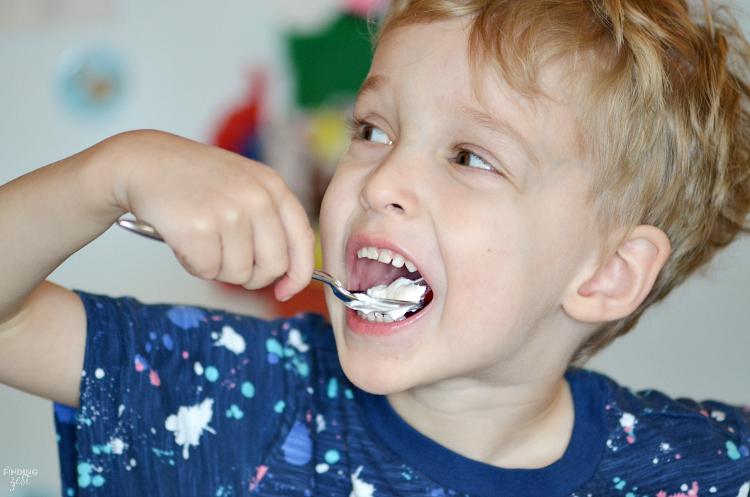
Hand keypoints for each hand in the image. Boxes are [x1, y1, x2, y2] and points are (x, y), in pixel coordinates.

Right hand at [109, 130, 314, 300]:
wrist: (144, 161)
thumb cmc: (196, 181)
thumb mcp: (245, 187)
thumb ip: (271, 223)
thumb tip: (288, 279)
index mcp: (274, 186)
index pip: (303, 242)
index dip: (298, 275)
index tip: (285, 290)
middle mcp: (258, 197)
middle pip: (273, 266)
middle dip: (251, 276)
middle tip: (227, 261)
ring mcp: (230, 212)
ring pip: (238, 274)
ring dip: (217, 268)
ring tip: (201, 239)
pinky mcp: (200, 227)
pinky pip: (207, 271)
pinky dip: (193, 265)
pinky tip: (184, 239)